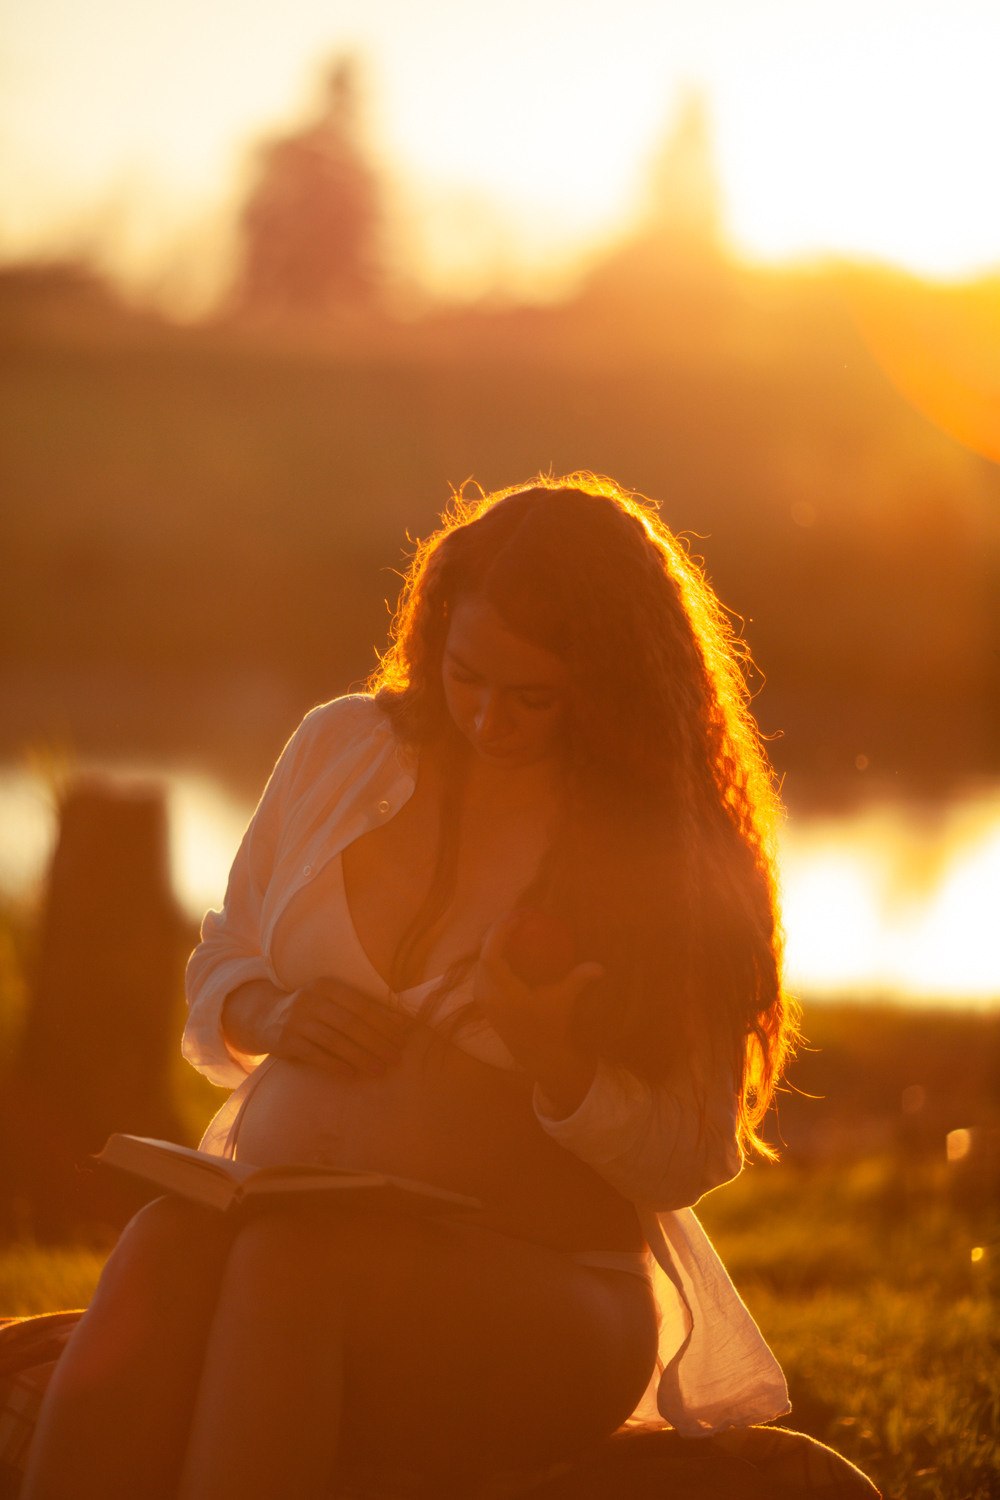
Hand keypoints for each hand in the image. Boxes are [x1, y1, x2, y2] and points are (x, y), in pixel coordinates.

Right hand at [225, 977, 412, 1076]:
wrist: (265, 1016)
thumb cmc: (311, 1010)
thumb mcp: (330, 1000)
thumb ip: (359, 1007)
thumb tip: (401, 1022)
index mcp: (327, 985)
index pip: (362, 1004)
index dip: (384, 1022)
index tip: (403, 1038)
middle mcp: (310, 999)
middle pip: (351, 1023)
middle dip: (377, 1041)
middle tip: (397, 1057)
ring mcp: (296, 1020)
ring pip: (335, 1040)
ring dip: (361, 1056)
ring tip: (380, 1069)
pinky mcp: (285, 1040)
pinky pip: (315, 1055)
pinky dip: (335, 1064)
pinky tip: (352, 1074)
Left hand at [474, 916, 604, 1114]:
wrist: (536, 1054)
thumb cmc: (551, 1027)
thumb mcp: (564, 1002)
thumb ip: (579, 981)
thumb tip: (600, 967)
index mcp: (503, 995)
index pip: (491, 958)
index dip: (500, 934)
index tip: (516, 917)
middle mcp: (487, 996)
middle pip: (483, 954)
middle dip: (497, 931)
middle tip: (516, 915)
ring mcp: (483, 998)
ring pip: (481, 961)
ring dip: (493, 941)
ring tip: (511, 925)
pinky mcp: (484, 1000)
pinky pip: (484, 969)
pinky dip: (493, 953)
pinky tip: (508, 944)